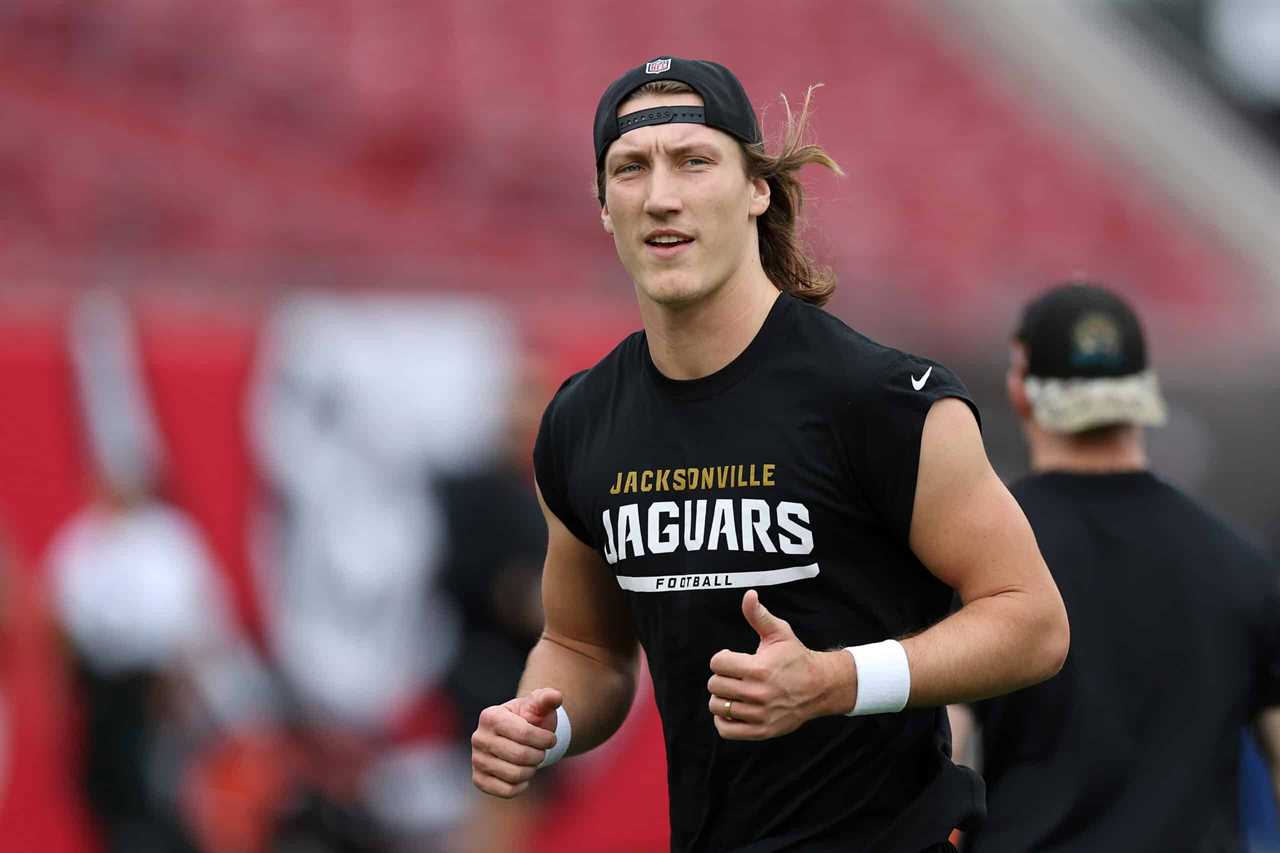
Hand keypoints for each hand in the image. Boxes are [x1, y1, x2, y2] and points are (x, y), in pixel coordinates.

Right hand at [471, 687, 561, 797]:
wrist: (518, 736)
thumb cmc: (530, 719)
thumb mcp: (538, 706)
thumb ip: (547, 698)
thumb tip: (556, 696)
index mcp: (490, 716)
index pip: (524, 733)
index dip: (544, 739)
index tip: (552, 739)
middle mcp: (478, 738)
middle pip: (520, 756)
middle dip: (539, 755)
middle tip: (541, 751)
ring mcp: (476, 760)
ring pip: (514, 775)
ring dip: (531, 770)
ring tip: (532, 761)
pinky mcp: (478, 779)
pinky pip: (506, 791)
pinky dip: (521, 785)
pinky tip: (524, 775)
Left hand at [707, 590, 853, 739]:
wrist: (820, 687)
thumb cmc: (796, 658)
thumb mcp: (779, 633)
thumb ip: (759, 615)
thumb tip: (748, 595)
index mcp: (758, 668)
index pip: (717, 663)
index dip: (722, 658)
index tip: (732, 658)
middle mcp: (758, 693)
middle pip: (715, 685)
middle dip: (721, 677)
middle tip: (734, 675)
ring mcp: (760, 714)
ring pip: (718, 706)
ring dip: (721, 698)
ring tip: (733, 691)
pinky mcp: (762, 730)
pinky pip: (727, 730)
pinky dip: (723, 720)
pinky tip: (732, 709)